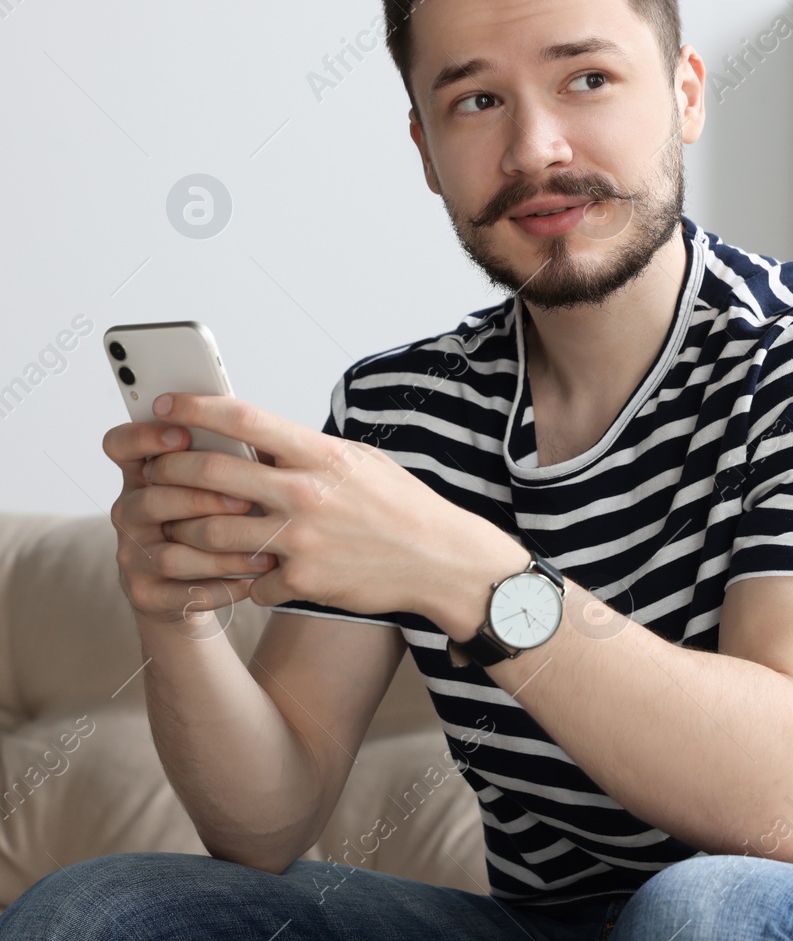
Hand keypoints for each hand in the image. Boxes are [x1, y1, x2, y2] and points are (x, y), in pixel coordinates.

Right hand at [102, 418, 274, 627]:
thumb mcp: (216, 486)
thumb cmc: (215, 520)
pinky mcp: (146, 594)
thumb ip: (227, 463)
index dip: (144, 437)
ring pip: (171, 554)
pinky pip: (185, 593)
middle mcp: (130, 512)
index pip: (121, 446)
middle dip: (202, 499)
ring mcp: (133, 555)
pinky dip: (223, 587)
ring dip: (221, 553)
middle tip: (248, 500)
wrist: (196, 587)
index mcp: (144, 476)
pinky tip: (254, 580)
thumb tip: (262, 445)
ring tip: (265, 552)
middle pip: (151, 501)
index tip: (183, 435)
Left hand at [136, 393, 530, 625]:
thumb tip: (254, 439)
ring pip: (211, 535)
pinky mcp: (304, 581)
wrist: (442, 560)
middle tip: (154, 473)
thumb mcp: (359, 461)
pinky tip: (255, 574)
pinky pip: (249, 582)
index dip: (194, 409)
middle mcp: (307, 493)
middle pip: (209, 476)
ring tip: (187, 531)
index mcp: (321, 455)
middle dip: (168, 472)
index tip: (165, 406)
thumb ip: (307, 451)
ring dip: (189, 533)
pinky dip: (246, 580)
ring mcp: (303, 539)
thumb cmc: (402, 507)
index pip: (244, 420)